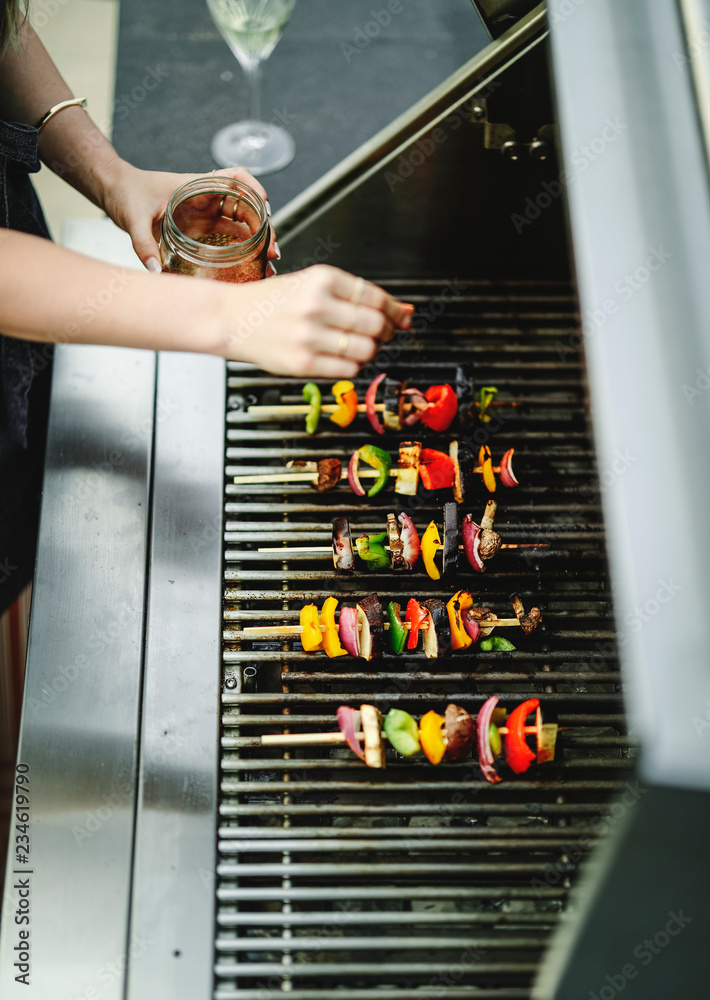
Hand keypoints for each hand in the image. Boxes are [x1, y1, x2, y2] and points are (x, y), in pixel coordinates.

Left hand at [100, 160, 278, 272]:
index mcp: (196, 186)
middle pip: (246, 208)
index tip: (265, 207)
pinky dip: (241, 251)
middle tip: (272, 251)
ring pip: (241, 225)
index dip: (254, 188)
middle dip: (264, 227)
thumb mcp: (132, 217)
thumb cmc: (125, 193)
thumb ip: (143, 244)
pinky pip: (227, 238)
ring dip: (257, 242)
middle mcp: (205, 199)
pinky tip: (249, 267)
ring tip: (267, 264)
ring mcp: (204, 214)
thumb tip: (155, 270)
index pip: (236, 177)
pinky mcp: (199, 229)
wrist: (113, 191)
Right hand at [214, 265, 412, 376]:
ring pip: (366, 349)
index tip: (401, 317)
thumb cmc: (274, 302)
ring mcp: (308, 336)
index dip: (396, 311)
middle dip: (387, 332)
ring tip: (358, 345)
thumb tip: (405, 311)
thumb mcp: (313, 284)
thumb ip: (356, 296)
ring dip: (371, 350)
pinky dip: (353, 365)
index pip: (376, 297)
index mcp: (322, 279)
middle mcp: (315, 305)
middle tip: (383, 333)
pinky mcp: (303, 363)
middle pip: (376, 325)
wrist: (230, 318)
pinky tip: (340, 357)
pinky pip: (348, 369)